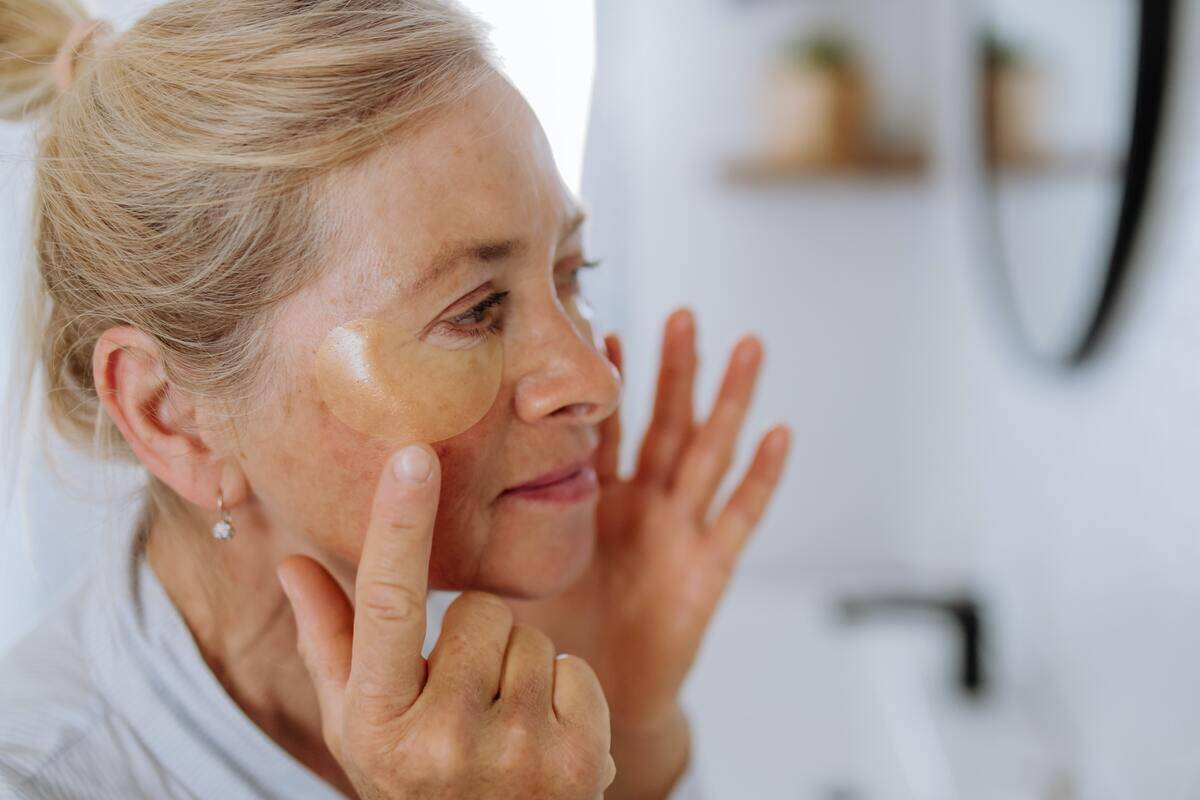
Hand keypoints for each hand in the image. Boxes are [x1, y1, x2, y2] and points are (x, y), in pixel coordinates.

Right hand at [277, 445, 616, 799]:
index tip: (413, 455)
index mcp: (380, 721)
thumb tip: (293, 561)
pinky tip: (540, 737)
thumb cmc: (414, 778)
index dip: (400, 524)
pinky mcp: (582, 759)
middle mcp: (445, 739)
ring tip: (501, 721)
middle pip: (480, 609)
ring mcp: (518, 751)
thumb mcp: (359, 723)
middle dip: (476, 636)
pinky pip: (576, 669)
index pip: (387, 604)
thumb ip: (329, 640)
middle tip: (466, 693)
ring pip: (531, 636)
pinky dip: (563, 694)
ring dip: (519, 665)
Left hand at [507, 308, 791, 733]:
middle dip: (674, 370)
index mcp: (591, 504)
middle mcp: (639, 509)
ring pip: (708, 453)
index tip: (603, 328)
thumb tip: (414, 491)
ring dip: (728, 401)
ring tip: (746, 346)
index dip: (608, 383)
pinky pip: (738, 517)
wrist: (590, 704)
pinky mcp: (706, 569)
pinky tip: (779, 434)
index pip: (604, 430)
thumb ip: (477, 531)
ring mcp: (676, 533)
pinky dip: (762, 477)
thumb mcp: (510, 574)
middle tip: (683, 313)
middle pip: (663, 424)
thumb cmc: (546, 640)